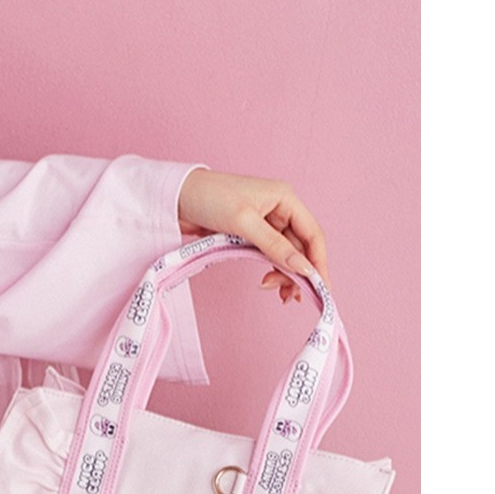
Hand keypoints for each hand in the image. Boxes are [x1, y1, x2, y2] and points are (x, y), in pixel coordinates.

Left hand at [175, 169, 330, 304]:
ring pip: (284, 254)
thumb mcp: (244, 223)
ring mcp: (264, 222)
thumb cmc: (209, 199)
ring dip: (284, 274)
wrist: (173, 197)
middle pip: (299, 247)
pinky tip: (268, 283)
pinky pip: (267, 255)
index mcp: (285, 199)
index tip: (321, 288)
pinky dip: (270, 269)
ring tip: (279, 295)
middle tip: (291, 296)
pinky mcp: (248, 234)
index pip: (313, 234)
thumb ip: (275, 247)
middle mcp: (279, 209)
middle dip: (298, 273)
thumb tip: (305, 269)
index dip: (319, 262)